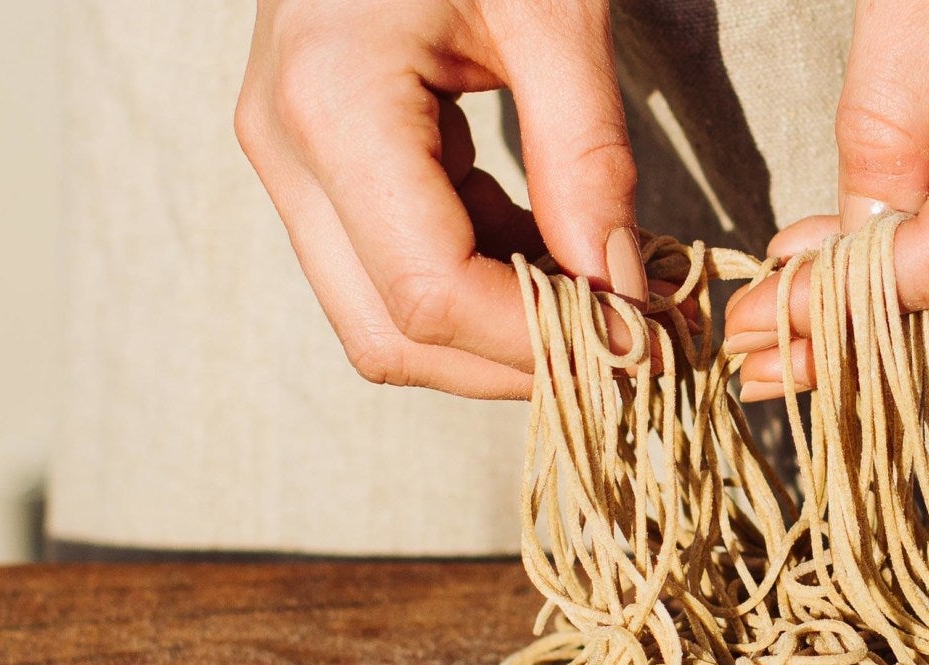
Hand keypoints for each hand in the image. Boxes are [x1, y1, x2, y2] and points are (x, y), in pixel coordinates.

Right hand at [234, 0, 647, 398]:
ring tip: (607, 304)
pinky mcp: (317, 164)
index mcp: (333, 102)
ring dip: (499, 335)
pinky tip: (558, 256)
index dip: (539, 343)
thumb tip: (620, 291)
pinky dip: (480, 286)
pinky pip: (391, 268)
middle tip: (631, 350)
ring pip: (384, 319)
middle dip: (514, 365)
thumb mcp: (554, 10)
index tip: (641, 344)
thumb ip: (587, 152)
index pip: (430, 294)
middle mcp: (287, 147)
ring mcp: (290, 160)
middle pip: (393, 335)